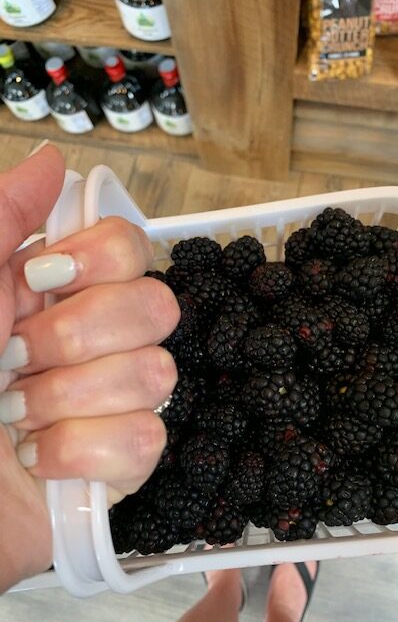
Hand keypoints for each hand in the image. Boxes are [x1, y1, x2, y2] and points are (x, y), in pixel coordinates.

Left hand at [0, 145, 178, 591]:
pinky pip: (146, 439)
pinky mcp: (125, 457)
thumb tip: (54, 161)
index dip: (100, 262)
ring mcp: (117, 398)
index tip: (42, 283)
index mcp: (57, 293)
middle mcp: (96, 338)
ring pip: (158, 374)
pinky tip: (40, 459)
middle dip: (76, 338)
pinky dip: (79, 453)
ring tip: (17, 416)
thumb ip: (3, 218)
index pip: (132, 246)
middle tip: (14, 360)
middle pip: (158, 306)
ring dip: (68, 400)